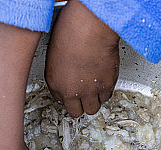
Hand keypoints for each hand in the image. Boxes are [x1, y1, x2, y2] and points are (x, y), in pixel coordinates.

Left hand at [45, 0, 119, 116]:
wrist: (91, 27)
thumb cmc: (71, 30)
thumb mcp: (54, 52)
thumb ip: (59, 68)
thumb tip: (65, 70)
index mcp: (54, 82)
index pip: (59, 100)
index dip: (67, 96)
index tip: (71, 92)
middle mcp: (70, 90)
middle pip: (75, 111)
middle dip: (79, 104)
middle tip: (83, 97)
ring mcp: (89, 90)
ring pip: (92, 109)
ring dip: (93, 100)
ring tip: (95, 91)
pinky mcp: (106, 86)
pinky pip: (106, 97)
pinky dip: (105, 91)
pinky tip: (104, 82)